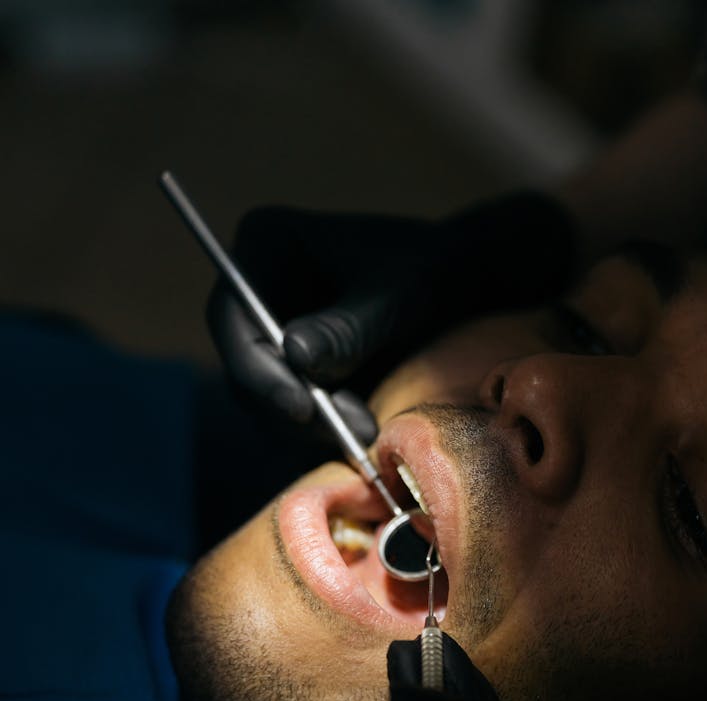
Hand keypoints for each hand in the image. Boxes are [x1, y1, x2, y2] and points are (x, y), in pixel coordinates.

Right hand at [206, 194, 576, 443]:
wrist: (459, 285)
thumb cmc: (432, 269)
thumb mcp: (398, 294)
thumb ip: (349, 327)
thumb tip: (296, 355)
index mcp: (264, 244)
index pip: (232, 315)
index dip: (256, 367)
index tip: (302, 408)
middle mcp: (254, 290)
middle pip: (243, 365)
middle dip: (291, 408)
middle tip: (348, 435)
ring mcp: (270, 333)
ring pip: (264, 398)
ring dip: (309, 428)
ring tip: (366, 434)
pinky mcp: (291, 369)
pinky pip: (289, 412)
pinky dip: (321, 431)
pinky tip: (363, 435)